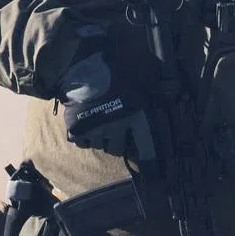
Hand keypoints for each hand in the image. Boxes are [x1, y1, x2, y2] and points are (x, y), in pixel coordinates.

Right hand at [57, 38, 142, 156]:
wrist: (86, 69)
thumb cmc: (114, 76)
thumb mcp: (135, 89)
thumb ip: (142, 106)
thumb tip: (156, 107)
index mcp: (134, 116)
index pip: (147, 144)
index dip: (150, 157)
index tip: (152, 166)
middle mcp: (117, 127)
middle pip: (117, 148)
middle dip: (116, 141)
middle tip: (113, 130)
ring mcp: (96, 129)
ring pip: (99, 145)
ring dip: (99, 138)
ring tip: (98, 122)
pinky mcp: (78, 129)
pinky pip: (81, 143)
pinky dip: (83, 136)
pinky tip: (85, 124)